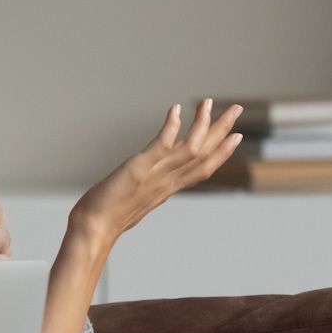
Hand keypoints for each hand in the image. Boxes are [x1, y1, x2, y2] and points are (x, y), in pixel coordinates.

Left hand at [71, 99, 243, 241]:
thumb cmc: (105, 219)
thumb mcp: (133, 203)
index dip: (222, 153)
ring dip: (203, 123)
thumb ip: (144, 190)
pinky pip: (162, 145)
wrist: (94, 230)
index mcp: (167, 190)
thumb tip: (142, 185)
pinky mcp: (139, 168)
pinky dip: (171, 126)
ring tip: (209, 102)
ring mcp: (155, 175)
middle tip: (237, 109)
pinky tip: (176, 109)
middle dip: (223, 130)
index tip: (235, 137)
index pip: (203, 169)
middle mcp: (167, 182)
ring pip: (191, 148)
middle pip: (205, 155)